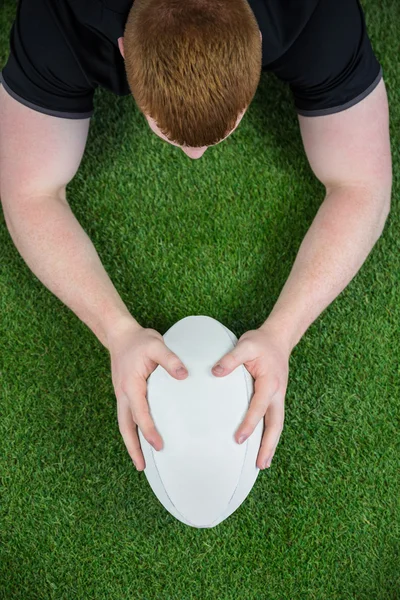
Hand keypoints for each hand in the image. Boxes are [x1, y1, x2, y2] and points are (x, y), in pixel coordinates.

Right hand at [107, 319, 188, 470]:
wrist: (119, 334)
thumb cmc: (139, 341)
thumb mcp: (156, 345)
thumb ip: (170, 360)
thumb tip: (184, 375)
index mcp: (130, 385)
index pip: (140, 413)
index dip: (148, 431)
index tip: (159, 445)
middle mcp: (123, 394)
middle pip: (125, 427)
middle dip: (133, 447)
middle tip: (141, 466)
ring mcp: (122, 395)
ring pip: (124, 424)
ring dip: (130, 442)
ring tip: (140, 461)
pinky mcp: (125, 393)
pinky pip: (127, 416)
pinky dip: (132, 430)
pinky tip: (141, 437)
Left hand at [211, 325, 289, 469]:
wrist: (278, 339)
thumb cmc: (260, 343)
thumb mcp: (245, 345)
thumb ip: (230, 359)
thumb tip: (215, 372)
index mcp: (270, 383)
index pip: (259, 407)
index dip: (249, 423)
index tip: (238, 439)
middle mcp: (277, 393)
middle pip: (276, 424)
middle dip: (268, 445)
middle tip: (260, 465)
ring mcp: (278, 397)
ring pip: (277, 425)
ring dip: (271, 445)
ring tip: (263, 464)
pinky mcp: (275, 399)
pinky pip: (273, 420)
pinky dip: (269, 435)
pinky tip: (262, 446)